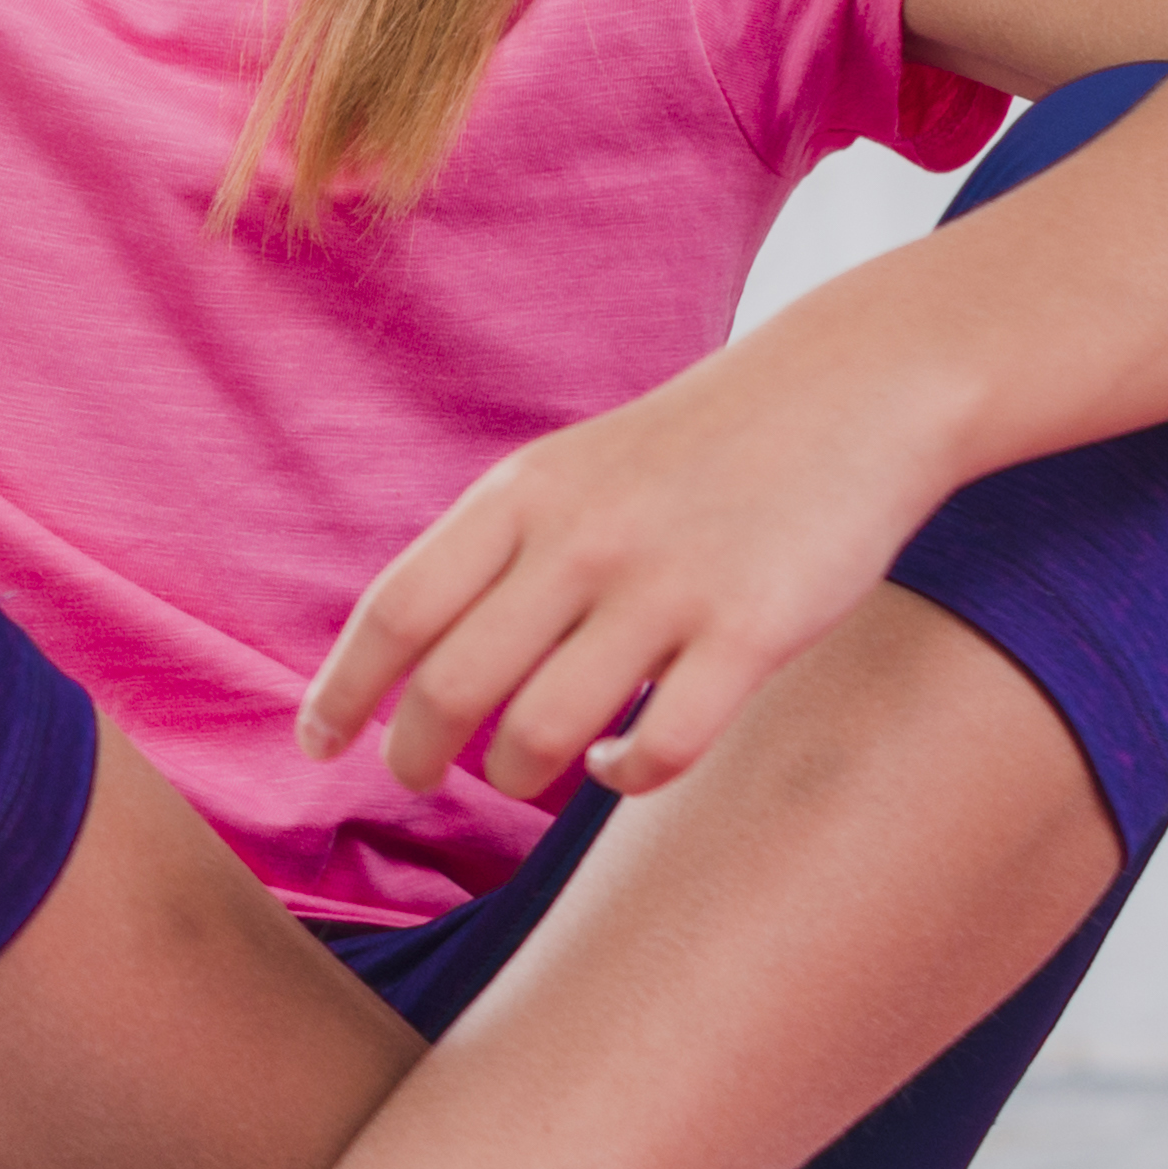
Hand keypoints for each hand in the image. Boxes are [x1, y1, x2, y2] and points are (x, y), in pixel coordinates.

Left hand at [299, 316, 967, 806]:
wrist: (849, 389)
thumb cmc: (695, 448)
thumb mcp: (571, 468)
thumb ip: (498, 546)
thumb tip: (413, 652)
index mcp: (522, 494)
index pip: (398, 610)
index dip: (343, 690)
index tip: (318, 744)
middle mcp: (580, 540)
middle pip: (453, 685)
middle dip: (417, 753)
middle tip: (416, 779)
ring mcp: (666, 587)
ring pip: (543, 732)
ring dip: (516, 774)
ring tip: (523, 773)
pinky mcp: (752, 632)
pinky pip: (659, 748)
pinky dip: (622, 780)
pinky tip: (620, 767)